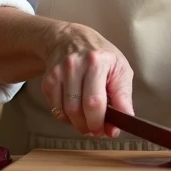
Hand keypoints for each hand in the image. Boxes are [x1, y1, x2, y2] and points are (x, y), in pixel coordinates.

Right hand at [41, 22, 133, 137]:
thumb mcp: (120, 70)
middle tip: (98, 129)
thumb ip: (123, 98)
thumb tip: (120, 124)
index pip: (95, 101)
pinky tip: (76, 110)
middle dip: (90, 126)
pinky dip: (67, 117)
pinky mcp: (48, 81)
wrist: (71, 39)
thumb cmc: (101, 57)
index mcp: (97, 61)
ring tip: (88, 120)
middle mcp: (75, 65)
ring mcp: (58, 73)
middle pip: (78, 109)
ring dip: (78, 124)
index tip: (108, 130)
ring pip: (65, 112)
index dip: (100, 122)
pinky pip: (56, 110)